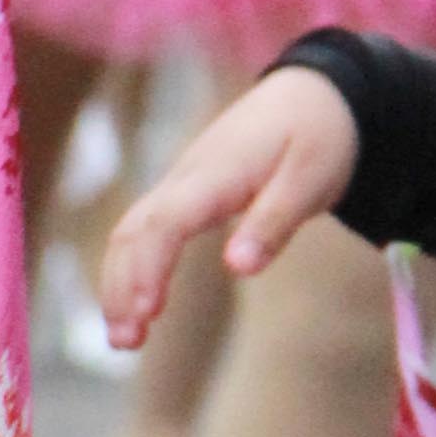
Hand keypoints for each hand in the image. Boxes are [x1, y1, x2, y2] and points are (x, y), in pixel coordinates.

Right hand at [101, 67, 360, 347]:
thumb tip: (238, 270)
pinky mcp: (183, 194)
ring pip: (129, 232)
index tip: (147, 312)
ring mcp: (179, 184)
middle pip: (132, 231)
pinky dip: (130, 268)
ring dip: (118, 283)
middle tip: (125, 343)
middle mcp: (185, 178)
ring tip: (124, 339)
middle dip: (120, 286)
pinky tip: (138, 305)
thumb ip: (273, 222)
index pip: (165, 223)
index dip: (149, 267)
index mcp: (216, 174)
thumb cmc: (317, 137)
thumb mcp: (311, 179)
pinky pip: (142, 230)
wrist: (312, 93)